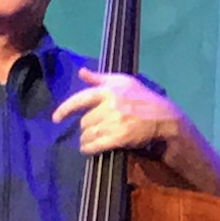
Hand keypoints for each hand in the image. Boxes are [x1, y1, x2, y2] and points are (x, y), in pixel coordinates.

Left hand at [52, 69, 179, 155]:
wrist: (163, 117)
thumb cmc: (141, 97)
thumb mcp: (123, 82)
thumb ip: (100, 78)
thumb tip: (82, 72)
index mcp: (110, 90)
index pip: (81, 98)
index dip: (65, 109)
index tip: (56, 118)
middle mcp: (110, 105)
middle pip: (85, 121)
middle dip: (85, 127)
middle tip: (90, 129)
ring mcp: (115, 122)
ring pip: (88, 134)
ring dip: (85, 139)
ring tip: (88, 140)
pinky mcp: (119, 137)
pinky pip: (95, 144)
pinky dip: (89, 148)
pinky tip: (89, 148)